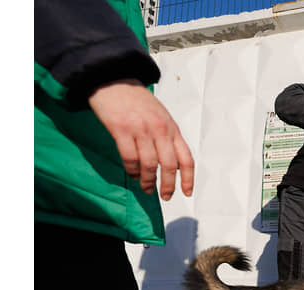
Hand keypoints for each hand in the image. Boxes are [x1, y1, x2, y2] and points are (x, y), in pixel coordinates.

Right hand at [88, 79, 194, 200]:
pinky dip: (132, 170)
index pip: (186, 158)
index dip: (188, 178)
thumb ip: (167, 138)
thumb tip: (172, 165)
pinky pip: (129, 158)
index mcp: (172, 128)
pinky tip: (132, 175)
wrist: (114, 79)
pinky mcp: (121, 130)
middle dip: (168, 185)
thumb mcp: (161, 116)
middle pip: (169, 166)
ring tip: (146, 188)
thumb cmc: (138, 100)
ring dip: (147, 181)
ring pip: (149, 165)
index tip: (187, 192)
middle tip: (165, 196)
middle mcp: (160, 130)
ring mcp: (140, 130)